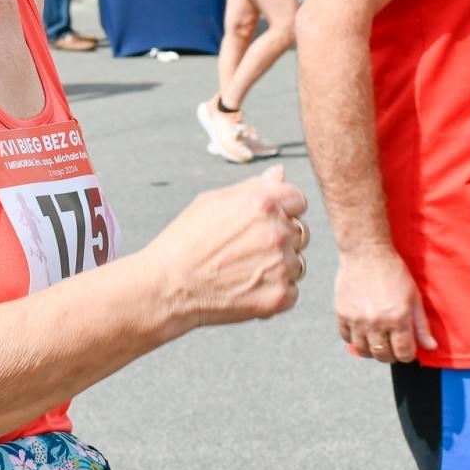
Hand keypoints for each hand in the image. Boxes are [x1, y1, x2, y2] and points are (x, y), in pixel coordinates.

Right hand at [144, 165, 307, 327]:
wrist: (168, 286)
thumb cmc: (186, 239)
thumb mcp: (214, 201)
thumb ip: (253, 187)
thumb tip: (280, 174)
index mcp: (263, 202)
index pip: (298, 200)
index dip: (282, 209)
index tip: (261, 222)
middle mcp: (277, 232)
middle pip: (300, 231)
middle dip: (280, 237)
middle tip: (247, 248)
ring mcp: (281, 266)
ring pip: (297, 261)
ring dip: (279, 265)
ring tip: (244, 269)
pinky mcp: (279, 296)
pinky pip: (292, 290)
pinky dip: (275, 291)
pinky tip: (248, 287)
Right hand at [336, 244, 437, 364]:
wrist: (366, 252)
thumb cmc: (393, 272)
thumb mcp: (414, 297)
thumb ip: (421, 325)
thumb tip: (430, 347)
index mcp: (398, 318)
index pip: (403, 354)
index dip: (407, 354)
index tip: (407, 348)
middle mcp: (376, 322)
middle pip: (383, 355)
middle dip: (391, 354)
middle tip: (393, 345)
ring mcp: (357, 319)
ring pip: (363, 351)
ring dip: (372, 350)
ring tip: (377, 340)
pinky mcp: (341, 313)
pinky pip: (346, 338)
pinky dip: (355, 339)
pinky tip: (362, 330)